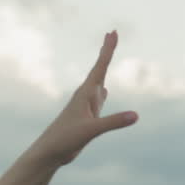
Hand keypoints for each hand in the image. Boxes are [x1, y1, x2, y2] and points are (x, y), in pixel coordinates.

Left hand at [22, 30, 137, 167]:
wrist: (49, 152)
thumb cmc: (65, 139)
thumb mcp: (91, 130)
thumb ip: (113, 122)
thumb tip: (135, 116)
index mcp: (85, 94)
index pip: (100, 67)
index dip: (108, 49)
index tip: (113, 32)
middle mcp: (85, 97)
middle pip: (99, 69)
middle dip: (106, 51)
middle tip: (111, 33)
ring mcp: (85, 107)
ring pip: (98, 83)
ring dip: (103, 69)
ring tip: (106, 55)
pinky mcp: (86, 118)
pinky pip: (98, 100)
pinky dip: (103, 92)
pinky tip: (104, 91)